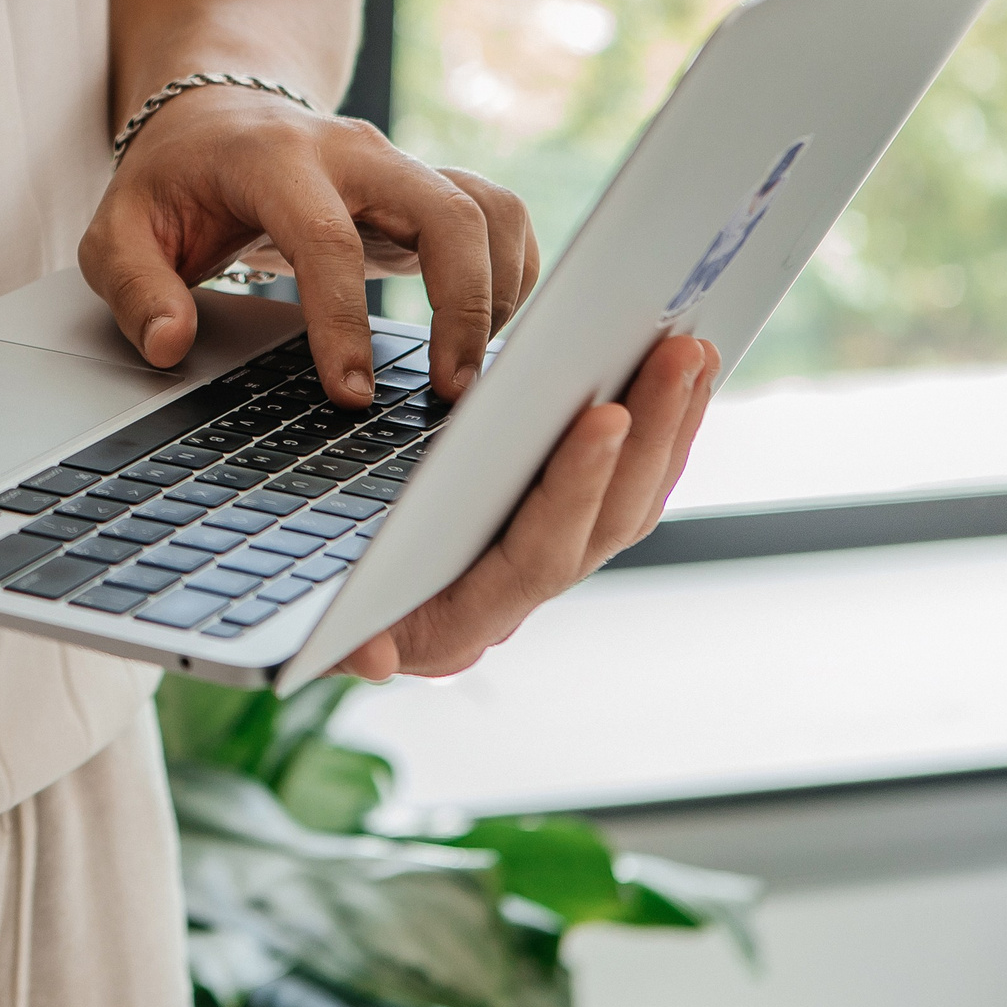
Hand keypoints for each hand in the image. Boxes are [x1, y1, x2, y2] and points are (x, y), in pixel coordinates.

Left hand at [79, 88, 535, 403]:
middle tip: (454, 391)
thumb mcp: (117, 230)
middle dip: (464, 304)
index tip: (350, 395)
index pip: (325, 239)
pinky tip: (484, 333)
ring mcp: (397, 164)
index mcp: (271, 158)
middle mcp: (350, 150)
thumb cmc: (169, 183)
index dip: (343, 322)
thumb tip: (169, 343)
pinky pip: (497, 215)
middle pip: (444, 211)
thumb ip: (133, 287)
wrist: (212, 119)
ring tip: (472, 368)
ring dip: (500, 289)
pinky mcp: (425, 185)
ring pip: (488, 207)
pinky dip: (511, 272)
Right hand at [334, 335, 718, 679]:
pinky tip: (678, 375)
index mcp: (467, 619)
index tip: (603, 415)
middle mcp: (521, 597)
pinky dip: (661, 429)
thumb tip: (368, 659)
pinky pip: (631, 485)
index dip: (576, 484)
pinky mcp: (564, 526)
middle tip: (673, 353)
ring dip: (670, 422)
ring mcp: (551, 561)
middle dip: (648, 433)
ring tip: (690, 347)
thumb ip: (341, 641)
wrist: (334, 611)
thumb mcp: (316, 617)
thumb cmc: (316, 603)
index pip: (540, 553)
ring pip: (634, 500)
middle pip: (609, 520)